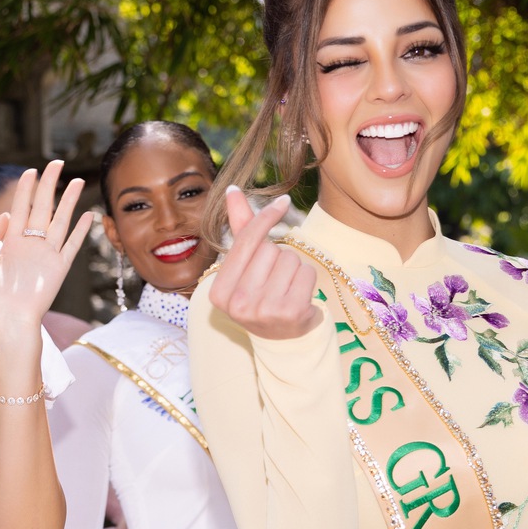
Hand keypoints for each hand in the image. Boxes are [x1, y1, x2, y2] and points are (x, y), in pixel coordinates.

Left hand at [0, 161, 97, 335]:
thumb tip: (6, 215)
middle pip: (42, 208)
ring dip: (69, 201)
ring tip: (77, 181)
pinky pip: (72, 245)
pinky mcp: (60, 267)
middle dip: (49, 185)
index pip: (21, 209)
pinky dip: (81, 230)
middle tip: (56, 163)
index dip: (26, 189)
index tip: (31, 171)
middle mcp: (31, 245)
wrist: (7, 320)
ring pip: (61, 220)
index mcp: (11, 242)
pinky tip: (88, 215)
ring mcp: (47, 255)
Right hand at [206, 186, 318, 340]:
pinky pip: (306, 272)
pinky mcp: (291, 313)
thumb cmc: (261, 295)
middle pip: (270, 250)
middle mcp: (238, 304)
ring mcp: (264, 311)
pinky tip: (299, 295)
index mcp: (219, 292)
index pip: (245, 242)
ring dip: (294, 267)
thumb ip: (240, 229)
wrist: (283, 339)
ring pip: (290, 259)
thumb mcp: (245, 268)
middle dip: (278, 256)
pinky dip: (308, 278)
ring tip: (287, 287)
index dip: (264, 219)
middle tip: (274, 279)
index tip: (281, 203)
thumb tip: (232, 189)